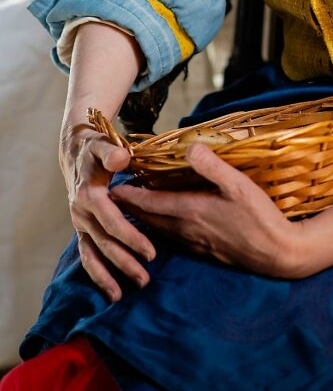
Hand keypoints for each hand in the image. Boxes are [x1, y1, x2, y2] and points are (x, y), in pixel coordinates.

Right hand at [59, 123, 155, 300]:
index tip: (151, 253)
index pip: (112, 222)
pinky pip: (87, 256)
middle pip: (104, 243)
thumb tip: (122, 158)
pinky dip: (97, 274)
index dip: (131, 237)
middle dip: (124, 263)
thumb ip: (112, 151)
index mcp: (89, 194)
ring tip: (123, 295)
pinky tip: (111, 291)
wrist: (75, 153)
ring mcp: (79, 223)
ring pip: (93, 254)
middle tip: (145, 279)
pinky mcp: (81, 230)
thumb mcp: (103, 144)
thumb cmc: (96, 148)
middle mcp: (81, 212)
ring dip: (107, 276)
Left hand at [110, 144, 301, 276]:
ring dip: (142, 220)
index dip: (128, 194)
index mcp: (191, 211)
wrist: (277, 253)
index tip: (109, 186)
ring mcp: (194, 243)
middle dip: (129, 207)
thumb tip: (190, 146)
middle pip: (148, 219)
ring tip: (130, 208)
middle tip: (111, 197)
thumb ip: (212, 166)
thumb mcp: (238, 185)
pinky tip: (161, 226)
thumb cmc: (259, 217)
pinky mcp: (204, 251)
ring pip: (158, 231)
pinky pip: (171, 239)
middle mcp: (186, 229)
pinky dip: (158, 230)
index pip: (150, 202)